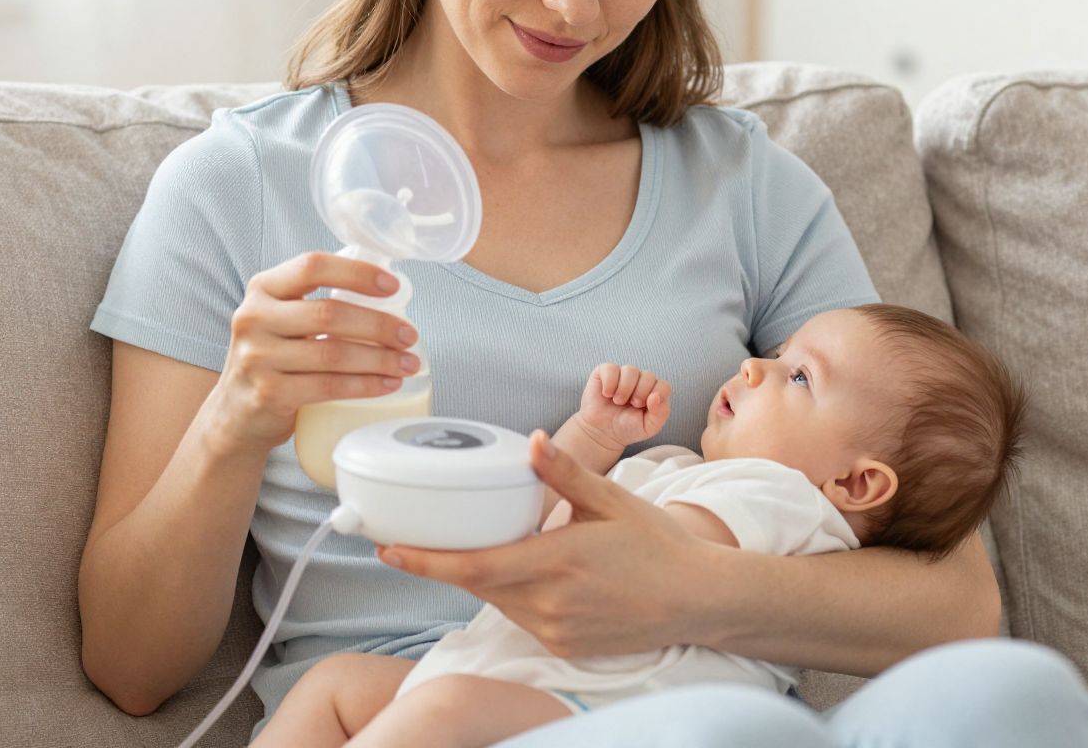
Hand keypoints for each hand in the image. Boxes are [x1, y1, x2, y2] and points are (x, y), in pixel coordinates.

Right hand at [200, 251, 422, 459]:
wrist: (236, 413)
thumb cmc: (272, 358)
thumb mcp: (280, 318)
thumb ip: (315, 301)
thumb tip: (387, 294)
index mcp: (263, 288)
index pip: (313, 266)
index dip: (357, 273)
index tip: (392, 285)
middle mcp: (254, 318)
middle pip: (330, 314)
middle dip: (379, 324)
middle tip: (409, 335)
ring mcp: (258, 357)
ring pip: (334, 354)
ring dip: (380, 359)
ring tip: (407, 363)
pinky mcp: (269, 393)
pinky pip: (329, 386)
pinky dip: (365, 385)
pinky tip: (387, 384)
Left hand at [376, 432, 730, 657]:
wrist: (699, 599)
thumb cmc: (659, 544)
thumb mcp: (612, 499)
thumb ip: (565, 474)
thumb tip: (531, 441)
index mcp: (557, 560)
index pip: (473, 567)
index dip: (424, 561)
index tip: (388, 549)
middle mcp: (550, 602)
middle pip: (477, 584)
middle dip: (445, 563)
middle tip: (415, 538)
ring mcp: (556, 630)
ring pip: (497, 601)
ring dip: (481, 577)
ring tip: (475, 547)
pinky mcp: (564, 646)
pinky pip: (520, 618)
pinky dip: (511, 595)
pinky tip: (524, 573)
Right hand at [574, 363, 670, 449]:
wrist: (602, 432)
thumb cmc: (627, 428)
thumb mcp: (649, 427)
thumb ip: (660, 413)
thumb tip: (656, 395)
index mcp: (654, 391)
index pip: (663, 386)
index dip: (654, 397)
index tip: (642, 408)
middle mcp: (640, 379)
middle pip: (648, 376)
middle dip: (639, 394)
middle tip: (630, 405)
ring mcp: (623, 374)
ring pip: (630, 370)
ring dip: (624, 390)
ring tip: (618, 401)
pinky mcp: (605, 371)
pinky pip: (611, 368)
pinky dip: (609, 383)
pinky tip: (607, 394)